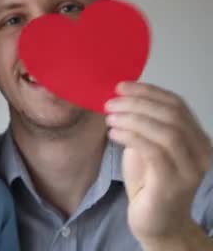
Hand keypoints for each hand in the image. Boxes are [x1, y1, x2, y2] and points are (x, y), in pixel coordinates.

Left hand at [105, 82, 211, 245]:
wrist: (156, 223)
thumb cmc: (149, 183)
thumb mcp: (146, 146)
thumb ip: (143, 125)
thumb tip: (121, 97)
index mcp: (197, 138)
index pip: (177, 104)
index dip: (148, 91)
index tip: (121, 86)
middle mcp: (201, 152)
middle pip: (172, 114)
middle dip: (137, 103)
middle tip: (110, 102)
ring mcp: (190, 169)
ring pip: (166, 131)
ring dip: (133, 118)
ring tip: (109, 117)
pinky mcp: (174, 183)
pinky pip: (154, 151)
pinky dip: (131, 136)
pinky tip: (113, 133)